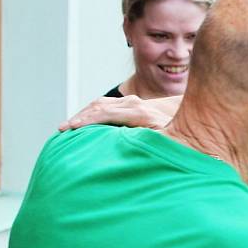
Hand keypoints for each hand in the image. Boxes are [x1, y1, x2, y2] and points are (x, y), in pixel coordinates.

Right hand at [58, 95, 181, 131]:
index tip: (70, 129)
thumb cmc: (176, 131)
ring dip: (83, 114)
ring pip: (99, 104)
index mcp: (137, 112)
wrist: (186, 112)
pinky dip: (91, 112)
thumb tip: (130, 146)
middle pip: (97, 107)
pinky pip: (105, 105)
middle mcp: (131, 103)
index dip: (86, 121)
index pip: (104, 113)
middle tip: (61, 129)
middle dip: (78, 118)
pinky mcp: (129, 103)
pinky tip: (83, 122)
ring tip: (67, 127)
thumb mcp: (164, 137)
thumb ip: (146, 139)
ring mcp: (129, 101)